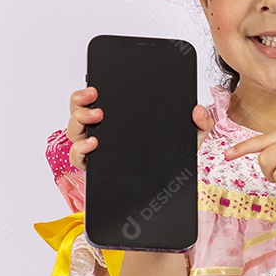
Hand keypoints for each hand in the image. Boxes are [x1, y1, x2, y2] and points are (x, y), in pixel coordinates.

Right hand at [65, 87, 216, 170]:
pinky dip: (80, 150)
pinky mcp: (94, 167)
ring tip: (97, 117)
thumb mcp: (188, 137)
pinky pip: (77, 158)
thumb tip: (198, 110)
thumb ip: (201, 123)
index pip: (96, 99)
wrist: (167, 189)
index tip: (96, 86)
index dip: (89, 90)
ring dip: (79, 120)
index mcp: (119, 117)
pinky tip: (93, 145)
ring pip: (74, 131)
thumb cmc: (170, 157)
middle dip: (80, 101)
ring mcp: (95, 148)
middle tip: (96, 99)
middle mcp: (102, 130)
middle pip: (78, 110)